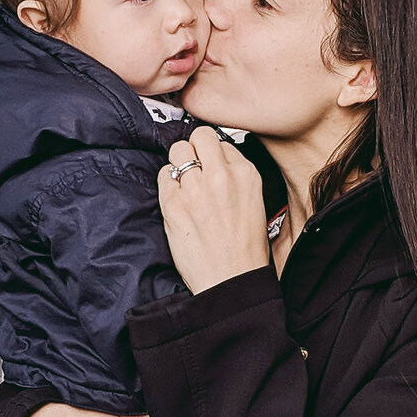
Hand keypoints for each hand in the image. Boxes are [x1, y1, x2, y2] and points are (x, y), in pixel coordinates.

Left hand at [158, 126, 269, 292]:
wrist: (231, 279)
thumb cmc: (244, 247)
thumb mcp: (253, 201)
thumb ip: (235, 176)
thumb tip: (216, 158)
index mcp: (246, 174)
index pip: (223, 142)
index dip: (214, 155)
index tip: (212, 167)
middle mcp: (221, 176)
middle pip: (200, 136)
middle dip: (195, 148)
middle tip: (194, 166)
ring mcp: (196, 188)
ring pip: (178, 150)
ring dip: (179, 162)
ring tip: (185, 182)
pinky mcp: (173, 203)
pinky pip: (163, 175)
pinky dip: (167, 183)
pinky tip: (177, 199)